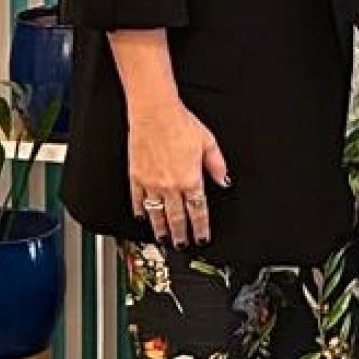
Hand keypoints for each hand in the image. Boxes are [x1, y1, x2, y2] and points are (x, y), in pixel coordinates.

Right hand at [128, 99, 230, 246]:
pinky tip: (142, 217)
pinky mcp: (135, 176)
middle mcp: (171, 185)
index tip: (202, 237)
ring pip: (156, 213)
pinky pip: (137, 199)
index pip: (198, 211)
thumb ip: (217, 165)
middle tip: (183, 245)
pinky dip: (140, 210)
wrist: (154, 112)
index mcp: (191, 179)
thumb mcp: (208, 143)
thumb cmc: (180, 123)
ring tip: (163, 239)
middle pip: (177, 217)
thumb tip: (224, 180)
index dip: (201, 227)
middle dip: (181, 235)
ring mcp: (151, 182)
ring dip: (160, 229)